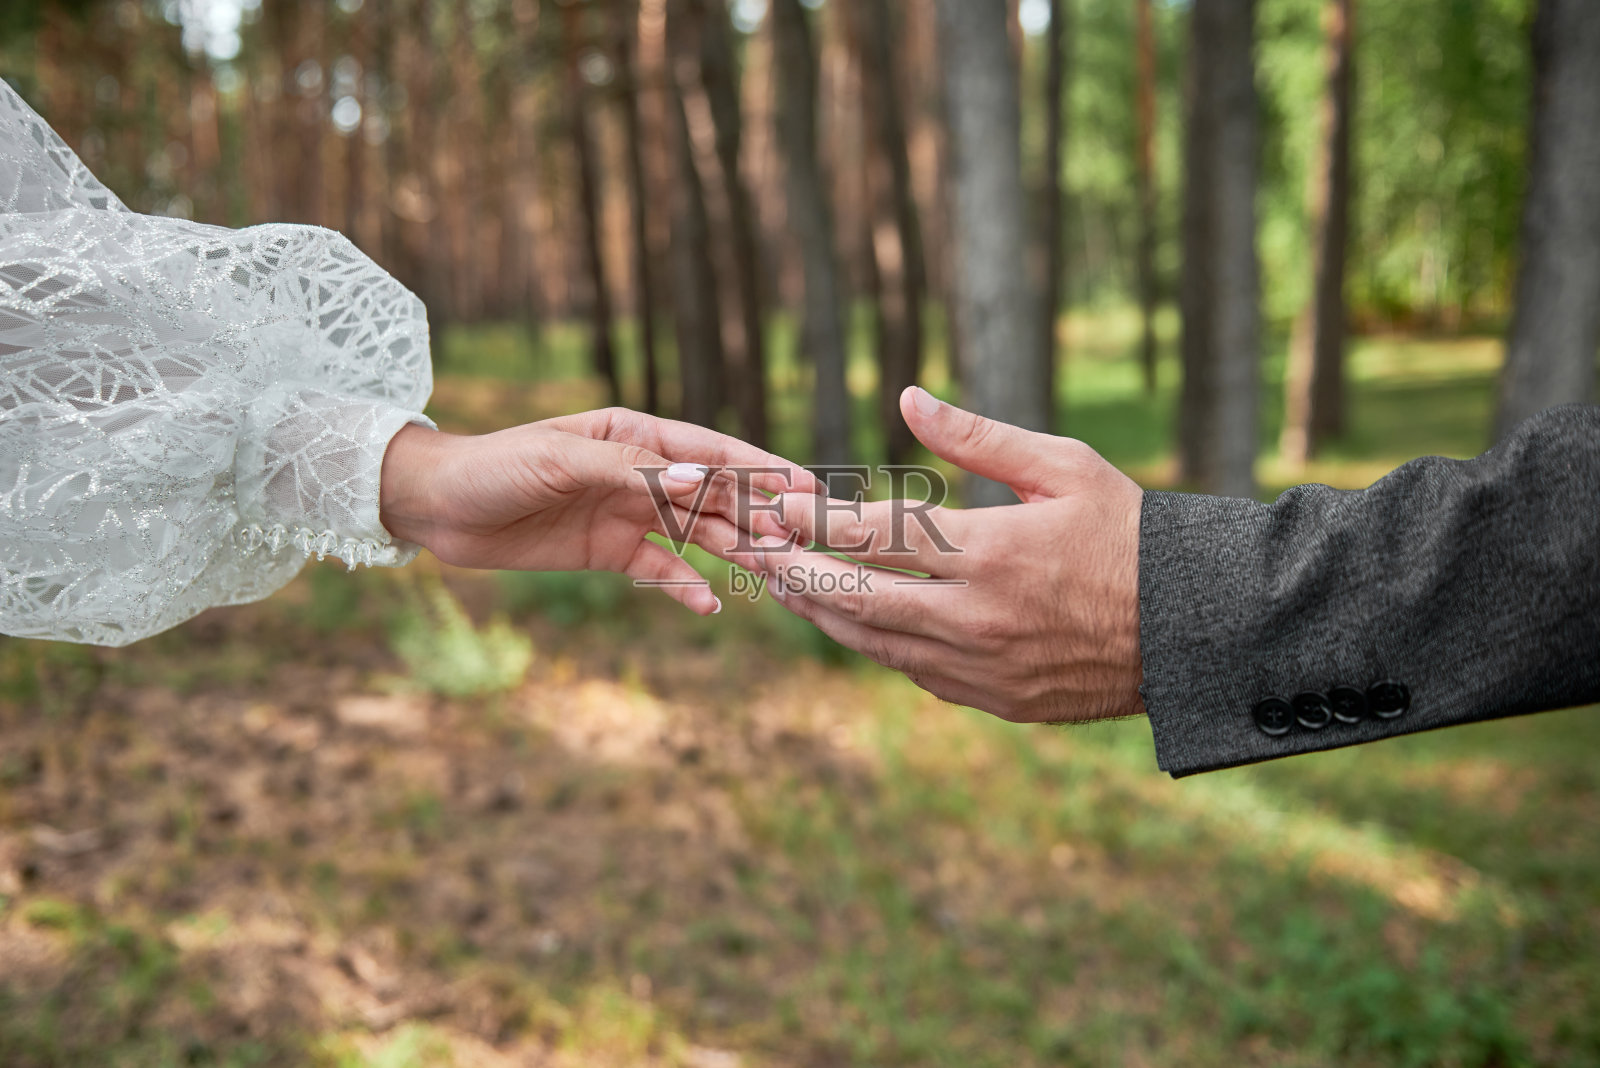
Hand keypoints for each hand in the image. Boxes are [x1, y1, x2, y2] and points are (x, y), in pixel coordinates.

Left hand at [379, 407, 819, 615]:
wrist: (437, 507)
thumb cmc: (496, 465)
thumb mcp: (560, 460)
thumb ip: (630, 471)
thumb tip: (695, 479)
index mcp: (634, 436)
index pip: (709, 451)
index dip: (758, 467)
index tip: (804, 485)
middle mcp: (639, 473)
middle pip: (712, 495)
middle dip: (756, 515)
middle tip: (799, 540)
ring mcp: (627, 514)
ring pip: (695, 534)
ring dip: (731, 551)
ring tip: (771, 574)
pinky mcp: (609, 553)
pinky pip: (659, 570)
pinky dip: (685, 586)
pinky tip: (710, 604)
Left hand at [722, 388, 1144, 720]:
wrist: (1191, 627)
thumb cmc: (1128, 531)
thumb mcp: (1063, 466)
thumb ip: (978, 437)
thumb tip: (907, 399)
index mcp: (994, 551)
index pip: (878, 536)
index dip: (817, 519)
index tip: (778, 502)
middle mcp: (979, 617)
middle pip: (856, 597)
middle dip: (795, 571)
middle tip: (754, 549)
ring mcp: (985, 668)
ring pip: (875, 643)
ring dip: (821, 614)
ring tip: (782, 586)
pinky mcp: (996, 701)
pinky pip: (915, 673)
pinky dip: (876, 644)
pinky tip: (852, 621)